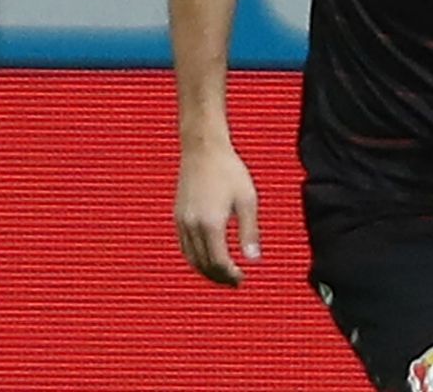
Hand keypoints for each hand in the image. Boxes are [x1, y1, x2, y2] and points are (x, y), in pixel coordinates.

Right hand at [174, 142, 260, 285]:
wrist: (203, 150)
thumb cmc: (229, 172)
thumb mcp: (248, 200)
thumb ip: (250, 232)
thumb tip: (254, 260)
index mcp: (210, 224)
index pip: (219, 262)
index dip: (231, 275)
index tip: (243, 279)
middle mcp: (192, 227)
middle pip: (203, 264)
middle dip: (219, 277)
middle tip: (235, 282)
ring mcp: (182, 222)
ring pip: (191, 258)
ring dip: (207, 270)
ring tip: (224, 274)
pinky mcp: (178, 216)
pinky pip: (185, 247)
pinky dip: (196, 258)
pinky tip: (208, 257)